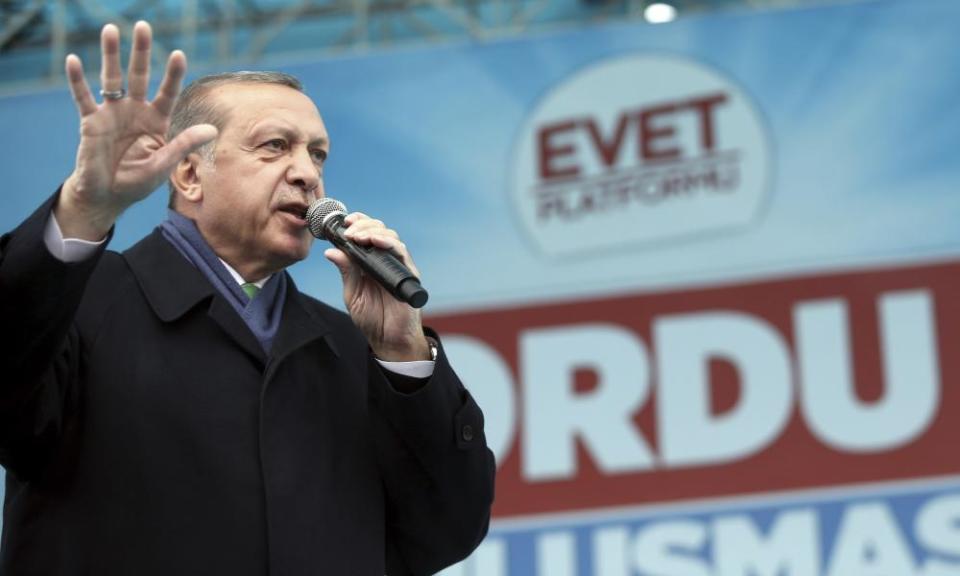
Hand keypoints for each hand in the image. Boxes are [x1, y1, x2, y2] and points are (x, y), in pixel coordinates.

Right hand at [56, 21, 217, 239]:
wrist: (107, 196)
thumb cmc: (138, 181)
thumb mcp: (164, 164)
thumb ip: (184, 144)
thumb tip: (212, 129)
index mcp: (156, 120)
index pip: (167, 92)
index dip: (172, 74)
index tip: (179, 54)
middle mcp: (135, 111)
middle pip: (139, 75)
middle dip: (141, 51)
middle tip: (143, 25)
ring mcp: (112, 114)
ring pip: (111, 78)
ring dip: (110, 54)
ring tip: (110, 29)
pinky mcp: (91, 122)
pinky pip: (83, 97)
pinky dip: (77, 80)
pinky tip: (73, 60)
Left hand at [324, 213, 430, 361]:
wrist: (389, 339)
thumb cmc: (372, 318)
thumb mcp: (352, 293)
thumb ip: (346, 271)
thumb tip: (331, 251)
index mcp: (370, 262)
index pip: (366, 234)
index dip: (357, 223)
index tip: (344, 222)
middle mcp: (384, 260)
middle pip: (378, 229)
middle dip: (363, 225)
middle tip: (349, 231)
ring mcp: (397, 266)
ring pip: (390, 236)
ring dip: (373, 231)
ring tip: (358, 236)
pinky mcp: (408, 274)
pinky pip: (401, 252)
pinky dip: (388, 243)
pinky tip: (376, 242)